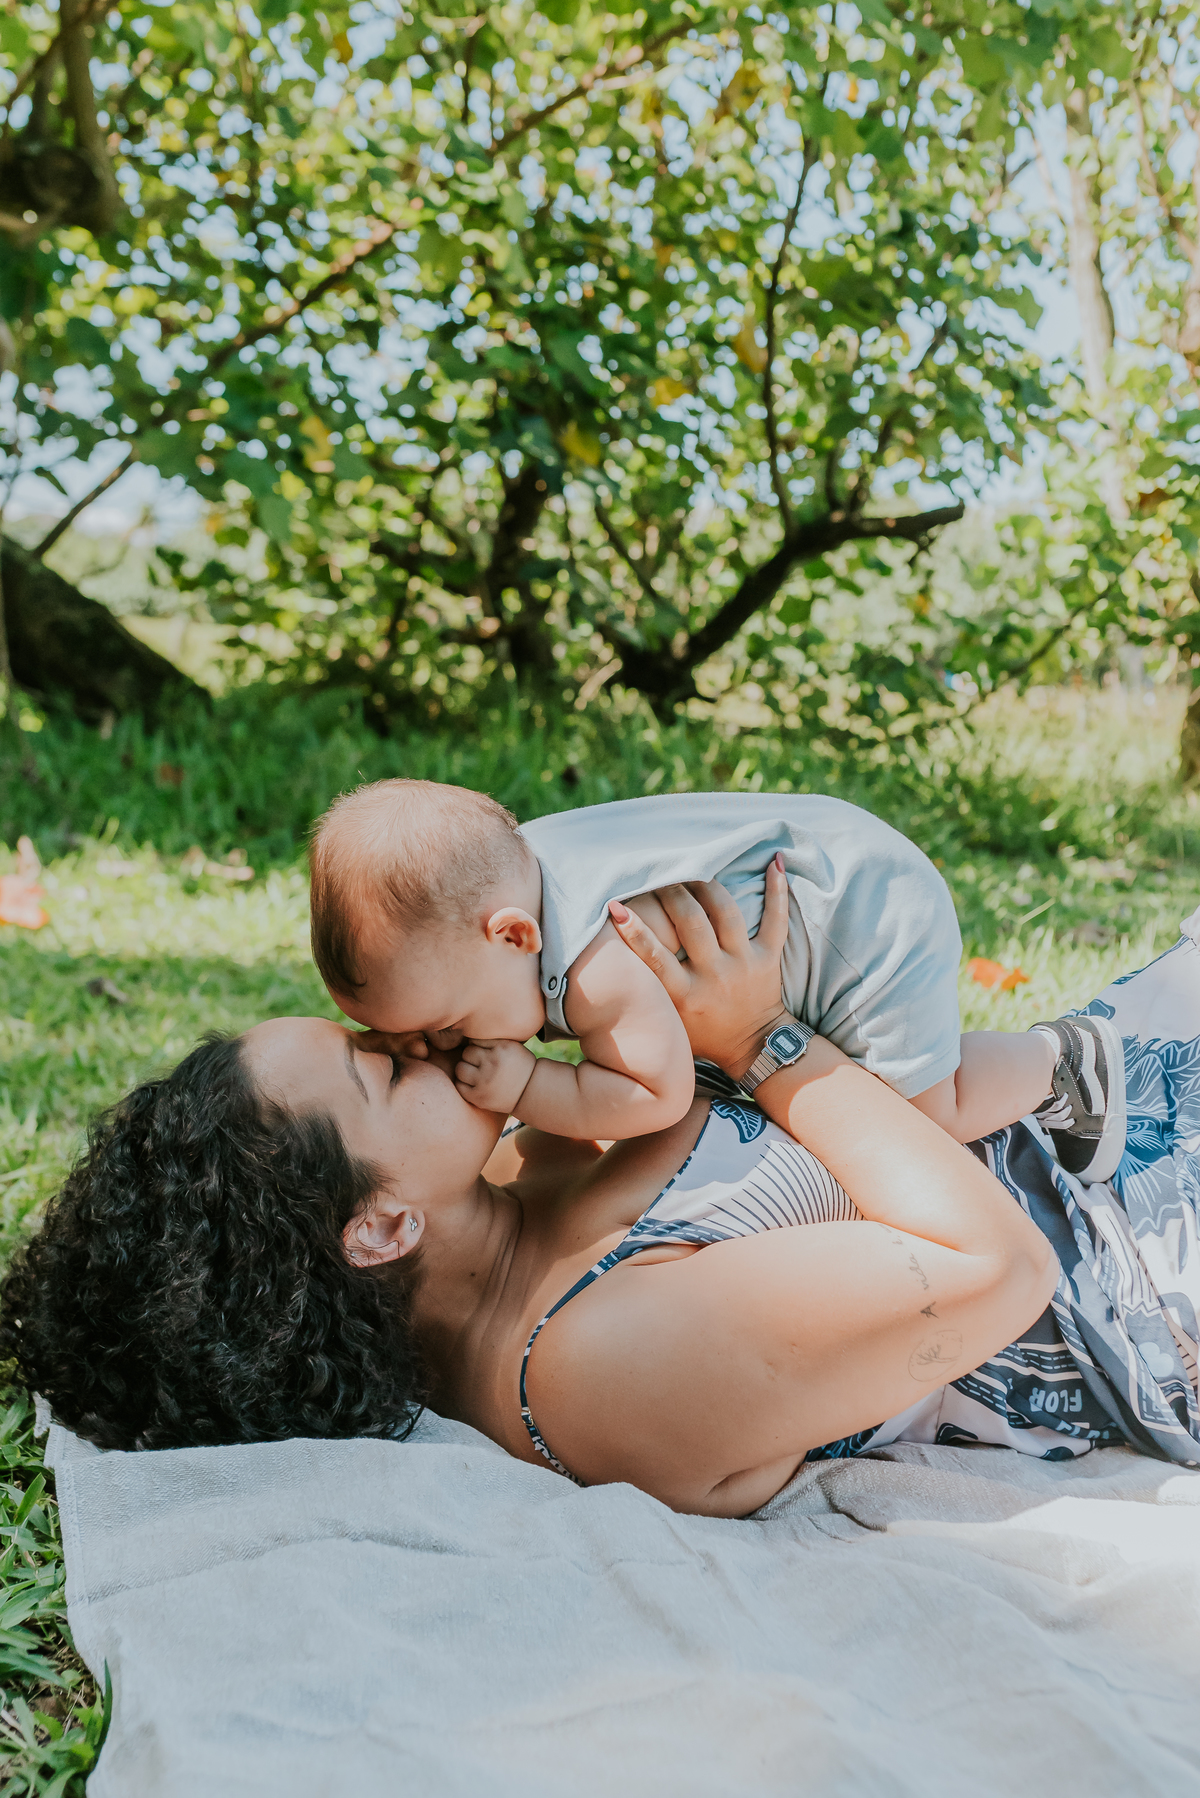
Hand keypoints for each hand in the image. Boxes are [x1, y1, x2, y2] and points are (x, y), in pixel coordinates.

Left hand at [454, 1038, 536, 1112]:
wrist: (531, 1092)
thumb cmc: (519, 1065)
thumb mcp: (513, 1046)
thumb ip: (492, 1039)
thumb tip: (465, 1031)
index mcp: (502, 1048)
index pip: (474, 1040)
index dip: (479, 1046)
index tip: (487, 1053)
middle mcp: (493, 1063)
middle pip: (466, 1053)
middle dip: (472, 1058)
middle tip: (482, 1064)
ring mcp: (485, 1081)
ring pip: (460, 1068)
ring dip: (466, 1070)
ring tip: (477, 1074)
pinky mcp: (479, 1097)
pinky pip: (460, 1085)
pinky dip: (465, 1084)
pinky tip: (476, 1085)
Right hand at [608, 856, 789, 1079]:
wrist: (755, 1049)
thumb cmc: (704, 1034)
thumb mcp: (670, 1022)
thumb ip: (650, 993)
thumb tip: (615, 966)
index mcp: (686, 994)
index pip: (655, 956)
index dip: (634, 930)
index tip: (615, 906)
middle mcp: (715, 975)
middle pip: (692, 923)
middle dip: (672, 893)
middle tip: (660, 876)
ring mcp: (745, 964)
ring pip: (727, 913)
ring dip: (707, 885)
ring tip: (694, 868)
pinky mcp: (769, 957)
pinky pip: (776, 919)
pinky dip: (777, 890)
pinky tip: (775, 861)